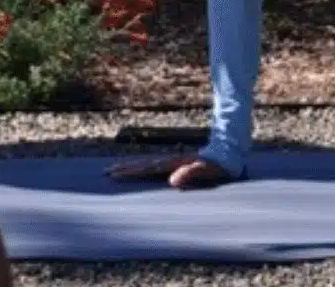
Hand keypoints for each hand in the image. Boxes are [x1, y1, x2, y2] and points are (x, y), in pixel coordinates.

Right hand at [106, 155, 231, 188]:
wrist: (227, 153)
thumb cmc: (218, 165)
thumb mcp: (206, 170)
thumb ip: (191, 173)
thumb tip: (172, 181)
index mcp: (173, 163)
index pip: (147, 168)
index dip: (131, 171)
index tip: (116, 173)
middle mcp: (170, 161)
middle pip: (143, 164)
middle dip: (125, 169)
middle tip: (107, 172)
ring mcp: (172, 162)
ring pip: (147, 164)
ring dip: (131, 167)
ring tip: (115, 170)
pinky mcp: (175, 166)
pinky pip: (154, 167)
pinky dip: (142, 169)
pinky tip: (138, 172)